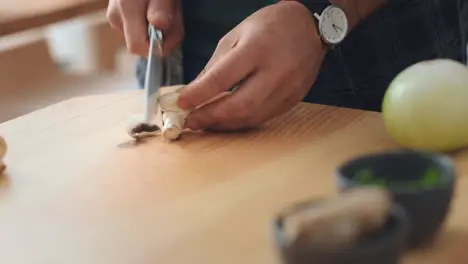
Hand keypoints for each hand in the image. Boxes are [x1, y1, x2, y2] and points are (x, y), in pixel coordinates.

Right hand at [106, 0, 183, 56]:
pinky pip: (138, 28)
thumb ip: (161, 6)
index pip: (137, 47)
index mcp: (126, 10)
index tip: (174, 32)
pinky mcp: (118, 15)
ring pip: (140, 36)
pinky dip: (150, 23)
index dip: (158, 46)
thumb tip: (159, 24)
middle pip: (139, 44)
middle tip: (173, 15)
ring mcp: (115, 16)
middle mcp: (116, 16)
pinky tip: (156, 7)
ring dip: (157, 29)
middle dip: (160, 37)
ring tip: (166, 7)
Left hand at [177, 1, 326, 131]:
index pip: (222, 78)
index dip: (199, 94)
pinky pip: (265, 118)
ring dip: (225, 124)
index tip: (181, 104)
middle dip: (211, 117)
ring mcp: (288, 88)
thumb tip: (194, 92)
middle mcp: (275, 70)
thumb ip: (216, 65)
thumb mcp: (236, 35)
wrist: (308, 27)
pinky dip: (243, 122)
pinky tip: (229, 120)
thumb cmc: (269, 27)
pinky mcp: (294, 99)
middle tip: (191, 121)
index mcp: (256, 48)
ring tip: (207, 123)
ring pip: (253, 116)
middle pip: (240, 105)